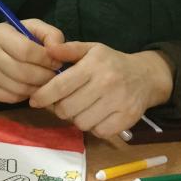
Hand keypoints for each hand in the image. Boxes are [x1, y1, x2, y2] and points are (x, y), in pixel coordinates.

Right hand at [0, 19, 64, 102]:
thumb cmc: (15, 37)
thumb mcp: (33, 28)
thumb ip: (50, 35)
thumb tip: (58, 50)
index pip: (27, 51)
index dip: (46, 60)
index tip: (57, 63)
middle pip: (23, 72)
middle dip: (44, 77)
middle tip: (54, 76)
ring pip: (18, 88)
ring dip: (37, 88)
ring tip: (44, 82)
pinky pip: (11, 98)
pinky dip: (25, 96)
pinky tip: (30, 87)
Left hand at [29, 44, 172, 139]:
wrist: (146, 76)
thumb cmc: (112, 62)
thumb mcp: (91, 49)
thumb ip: (68, 50)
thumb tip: (47, 48)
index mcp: (93, 65)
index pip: (61, 85)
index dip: (44, 95)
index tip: (34, 100)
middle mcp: (106, 83)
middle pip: (68, 108)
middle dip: (60, 108)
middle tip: (64, 102)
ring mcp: (118, 103)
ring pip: (81, 123)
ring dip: (77, 118)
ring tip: (82, 107)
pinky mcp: (127, 119)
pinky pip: (99, 132)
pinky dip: (94, 127)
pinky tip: (96, 115)